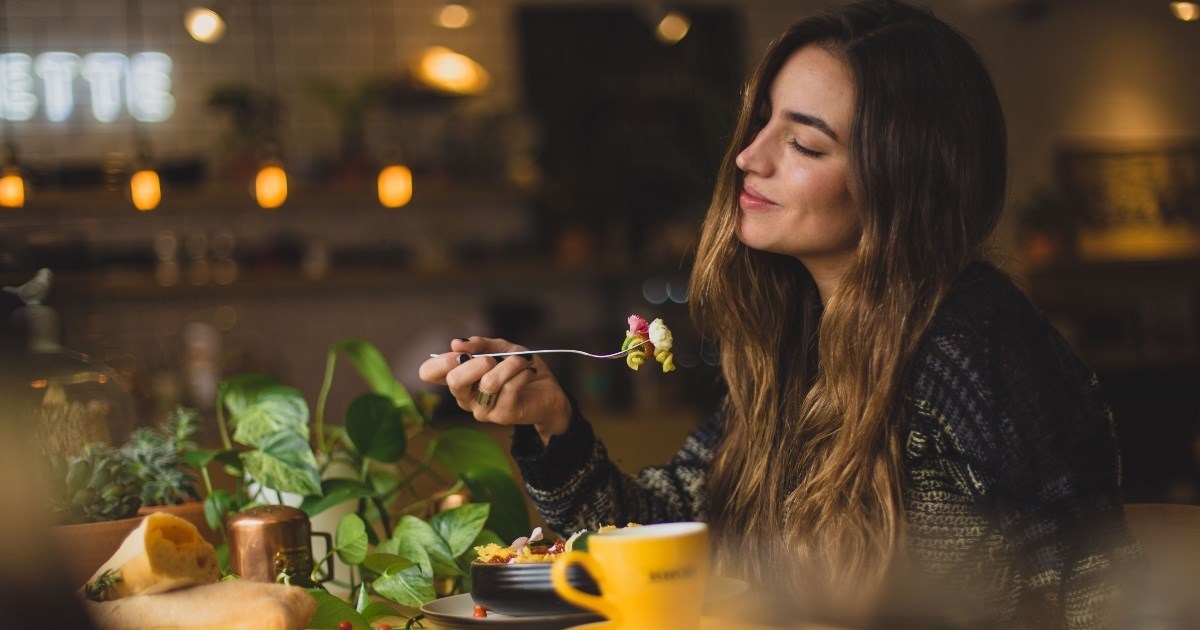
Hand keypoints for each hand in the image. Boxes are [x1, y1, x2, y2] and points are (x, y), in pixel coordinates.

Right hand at [418, 336, 571, 443]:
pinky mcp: (502, 415)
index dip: (440, 360)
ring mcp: (482, 409)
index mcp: (459, 379)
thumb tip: (456, 343)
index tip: (461, 353)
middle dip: (476, 362)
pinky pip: (509, 388)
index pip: (428, 373)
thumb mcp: (501, 349)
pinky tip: (528, 371)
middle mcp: (465, 397)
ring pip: (488, 382)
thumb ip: (480, 344)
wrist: (548, 392)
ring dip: (509, 365)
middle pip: (454, 380)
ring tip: (522, 360)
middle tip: (493, 358)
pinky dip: (521, 372)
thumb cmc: (519, 369)